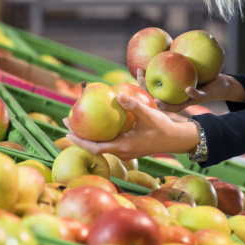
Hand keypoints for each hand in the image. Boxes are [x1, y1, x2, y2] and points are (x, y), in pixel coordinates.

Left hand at [64, 91, 199, 160]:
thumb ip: (133, 105)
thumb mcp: (148, 115)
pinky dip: (101, 132)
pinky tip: (98, 120)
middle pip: (95, 145)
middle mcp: (122, 151)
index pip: (95, 147)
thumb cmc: (163, 128)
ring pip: (102, 143)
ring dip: (89, 134)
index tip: (67, 132)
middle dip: (79, 135)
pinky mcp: (129, 145)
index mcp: (123, 148)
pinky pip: (110, 139)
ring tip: (77, 120)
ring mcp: (125, 149)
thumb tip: (117, 94)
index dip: (80, 141)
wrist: (177, 138)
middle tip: (66, 122)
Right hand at [137, 69, 243, 112]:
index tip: (139, 70)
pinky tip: (187, 88)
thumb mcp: (188, 65)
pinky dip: (191, 93)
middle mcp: (179, 99)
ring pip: (175, 106)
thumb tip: (165, 41)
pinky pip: (196, 96)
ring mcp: (190, 100)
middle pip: (161, 102)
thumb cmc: (203, 73)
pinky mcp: (203, 97)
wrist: (222, 83)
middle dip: (150, 98)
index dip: (144, 82)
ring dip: (165, 105)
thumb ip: (177, 59)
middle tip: (143, 89)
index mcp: (173, 93)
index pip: (154, 90)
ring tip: (157, 100)